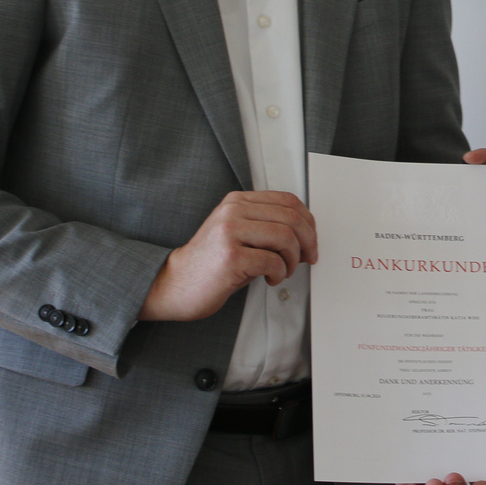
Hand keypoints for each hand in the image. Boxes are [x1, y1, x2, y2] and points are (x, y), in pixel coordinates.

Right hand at [138, 191, 316, 321]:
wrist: (174, 284)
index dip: (308, 221)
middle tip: (307, 257)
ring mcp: (230, 232)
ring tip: (283, 270)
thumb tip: (306, 235)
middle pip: (291, 217)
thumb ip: (266, 226)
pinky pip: (273, 261)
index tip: (311, 240)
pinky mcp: (231, 256)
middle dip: (308, 241)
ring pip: (285, 237)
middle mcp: (233, 211)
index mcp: (237, 201)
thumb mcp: (237, 234)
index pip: (287, 200)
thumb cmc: (210, 263)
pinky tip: (270, 278)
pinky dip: (279, 272)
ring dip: (292, 259)